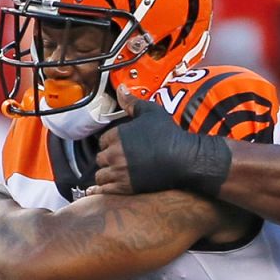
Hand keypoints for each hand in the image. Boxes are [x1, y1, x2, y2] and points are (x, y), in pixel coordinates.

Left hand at [89, 86, 231, 196]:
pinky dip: (99, 190)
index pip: (103, 141)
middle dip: (108, 158)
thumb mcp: (151, 112)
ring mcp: (119, 172)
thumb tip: (120, 88)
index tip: (118, 146)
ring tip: (114, 174)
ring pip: (101, 175)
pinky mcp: (126, 187)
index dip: (110, 143)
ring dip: (106, 173)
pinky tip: (95, 191)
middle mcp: (115, 153)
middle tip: (118, 160)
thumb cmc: (169, 134)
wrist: (184, 158)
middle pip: (100, 158)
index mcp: (117, 135)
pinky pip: (105, 190)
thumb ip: (132, 102)